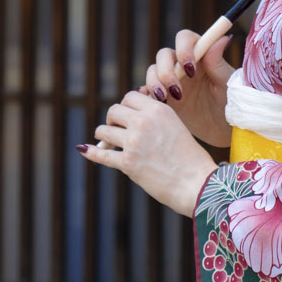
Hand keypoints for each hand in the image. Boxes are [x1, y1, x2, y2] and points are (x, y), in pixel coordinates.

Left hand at [77, 91, 216, 216]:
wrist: (197, 184)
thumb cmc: (189, 158)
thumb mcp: (175, 127)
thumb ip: (154, 118)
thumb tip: (128, 112)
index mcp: (158, 110)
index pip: (129, 97)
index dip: (125, 106)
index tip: (126, 117)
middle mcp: (144, 122)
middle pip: (113, 111)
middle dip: (112, 120)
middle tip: (115, 130)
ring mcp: (133, 142)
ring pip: (103, 131)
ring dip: (103, 137)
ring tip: (108, 142)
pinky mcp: (126, 163)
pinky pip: (101, 155)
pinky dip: (91, 152)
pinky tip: (85, 149)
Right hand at [144, 29, 234, 147]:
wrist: (223, 128)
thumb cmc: (231, 102)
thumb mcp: (226, 84)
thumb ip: (218, 62)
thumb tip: (221, 38)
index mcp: (200, 55)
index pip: (184, 38)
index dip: (183, 48)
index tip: (190, 67)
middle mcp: (182, 64)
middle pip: (163, 55)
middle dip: (165, 71)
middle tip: (176, 90)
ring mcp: (171, 80)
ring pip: (153, 72)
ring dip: (155, 83)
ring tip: (165, 100)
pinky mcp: (163, 97)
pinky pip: (147, 91)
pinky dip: (145, 95)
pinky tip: (150, 103)